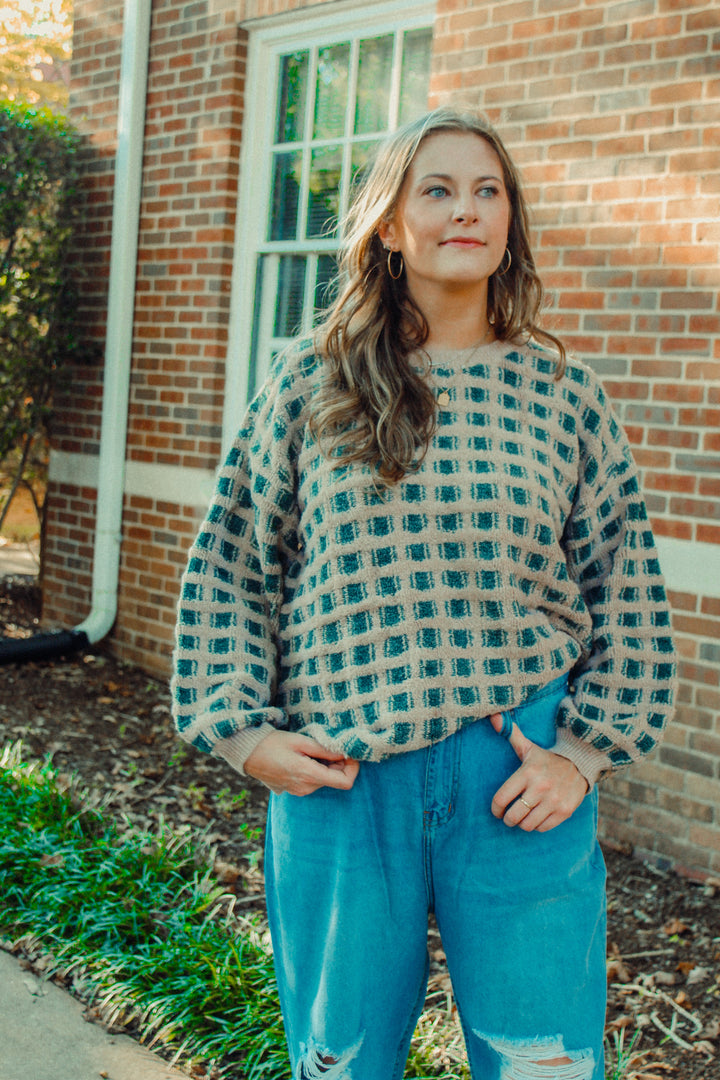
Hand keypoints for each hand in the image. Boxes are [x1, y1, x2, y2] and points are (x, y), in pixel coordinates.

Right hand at [244, 730, 359, 795]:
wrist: (248, 753)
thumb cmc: (273, 743)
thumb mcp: (301, 741)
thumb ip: (325, 749)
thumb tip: (345, 753)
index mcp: (309, 775)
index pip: (345, 782)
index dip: (353, 768)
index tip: (349, 753)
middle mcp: (306, 788)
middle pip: (335, 780)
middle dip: (338, 763)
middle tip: (328, 745)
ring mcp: (300, 791)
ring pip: (325, 780)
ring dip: (326, 765)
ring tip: (311, 750)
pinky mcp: (294, 790)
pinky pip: (314, 781)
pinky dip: (316, 769)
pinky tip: (304, 757)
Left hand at [488, 713, 588, 831]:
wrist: (581, 763)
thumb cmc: (547, 758)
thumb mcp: (528, 746)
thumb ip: (510, 733)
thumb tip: (493, 716)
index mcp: (527, 773)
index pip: (501, 799)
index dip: (495, 808)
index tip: (497, 809)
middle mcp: (540, 788)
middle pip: (513, 816)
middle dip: (507, 819)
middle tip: (508, 816)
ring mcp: (553, 801)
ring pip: (527, 825)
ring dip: (522, 823)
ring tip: (522, 816)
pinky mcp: (565, 811)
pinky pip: (543, 828)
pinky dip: (537, 825)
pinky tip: (537, 816)